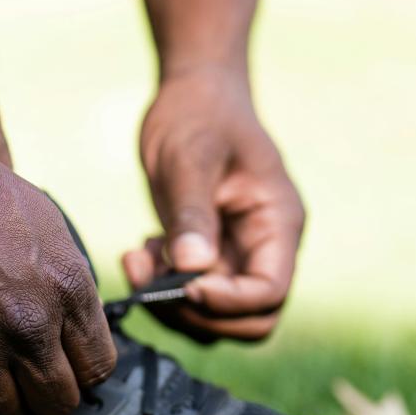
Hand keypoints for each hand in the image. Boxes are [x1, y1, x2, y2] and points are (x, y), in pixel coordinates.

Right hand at [0, 119, 115, 414]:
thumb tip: (71, 329)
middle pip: (58, 403)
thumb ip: (64, 283)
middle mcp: (25, 325)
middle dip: (45, 395)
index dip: (80, 370)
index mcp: (65, 287)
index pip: (98, 368)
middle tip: (23, 378)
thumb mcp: (42, 221)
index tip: (62, 364)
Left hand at [125, 68, 304, 341]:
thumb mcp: (188, 157)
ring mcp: (237, 256)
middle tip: (151, 284)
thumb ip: (192, 214)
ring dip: (172, 305)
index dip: (228, 301)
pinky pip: (189, 297)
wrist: (193, 95)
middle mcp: (265, 248)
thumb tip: (192, 269)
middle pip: (250, 319)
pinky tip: (138, 254)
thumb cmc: (198, 115)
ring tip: (137, 261)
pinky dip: (160, 289)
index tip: (184, 284)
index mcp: (278, 223)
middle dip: (198, 314)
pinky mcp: (207, 258)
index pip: (269, 291)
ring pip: (216, 317)